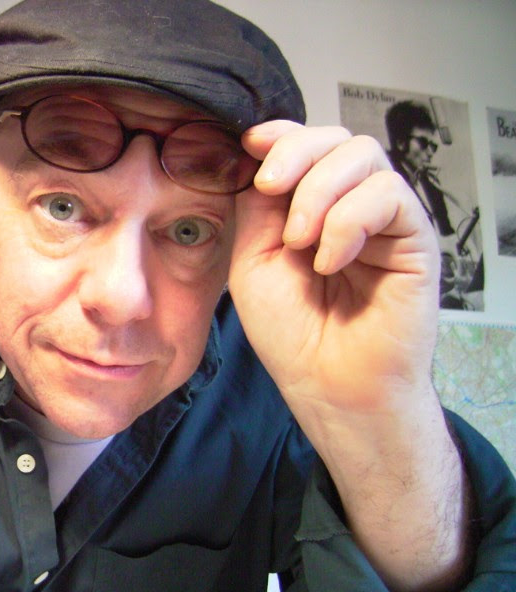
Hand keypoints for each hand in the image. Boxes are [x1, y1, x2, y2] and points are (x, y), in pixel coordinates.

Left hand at [229, 120, 440, 426]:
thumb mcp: (252, 262)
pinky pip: (387, 194)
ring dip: (318, 192)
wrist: (328, 384)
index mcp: (309, 207)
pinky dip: (348, 222)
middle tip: (270, 189)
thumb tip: (255, 154)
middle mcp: (349, 205)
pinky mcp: (414, 236)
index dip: (279, 134)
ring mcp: (383, 219)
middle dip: (295, 153)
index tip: (250, 144)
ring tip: (299, 243)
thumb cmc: (291, 333)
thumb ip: (256, 208)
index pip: (303, 145)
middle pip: (334, 138)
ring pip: (362, 155)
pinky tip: (330, 262)